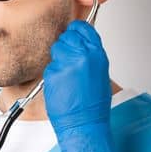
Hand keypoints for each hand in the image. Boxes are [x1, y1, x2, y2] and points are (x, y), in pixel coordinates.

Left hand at [43, 20, 115, 151]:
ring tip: (67, 78)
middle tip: (70, 63)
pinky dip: (53, 75)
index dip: (76, 30)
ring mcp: (67, 63)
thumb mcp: (100, 74)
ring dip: (59, 60)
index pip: (83, 28)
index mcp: (97, 55)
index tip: (74, 33)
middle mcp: (83, 56)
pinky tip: (62, 86)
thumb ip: (90, 56)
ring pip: (56, 49)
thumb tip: (81, 46)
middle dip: (66, 46)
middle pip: (67, 36)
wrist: (84, 123)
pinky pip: (50, 66)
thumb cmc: (93, 105)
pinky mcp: (53, 73)